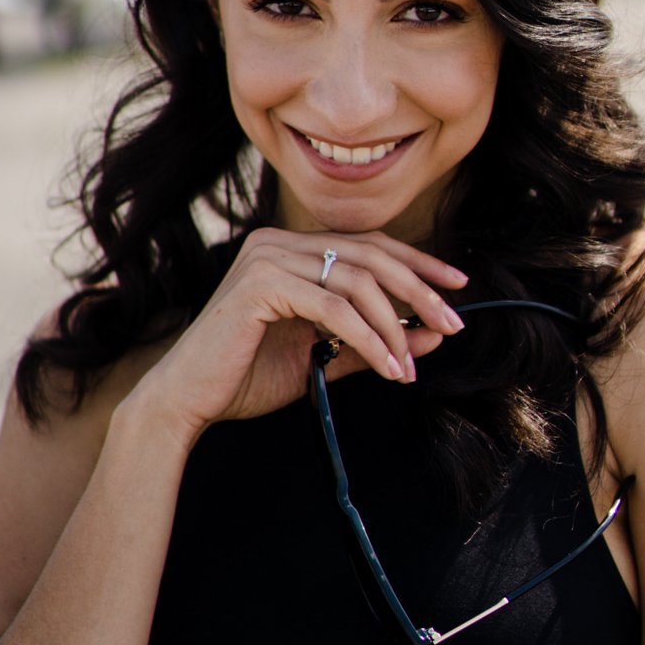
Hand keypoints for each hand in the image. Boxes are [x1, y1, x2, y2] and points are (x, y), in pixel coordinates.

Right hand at [126, 226, 469, 443]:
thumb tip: (433, 334)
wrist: (188, 401)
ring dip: (395, 324)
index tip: (456, 286)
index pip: (367, 246)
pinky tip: (389, 365)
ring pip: (356, 281)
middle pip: (369, 256)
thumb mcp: (323, 356)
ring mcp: (267, 258)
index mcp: (289, 250)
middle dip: (420, 290)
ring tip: (411, 364)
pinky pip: (333, 307)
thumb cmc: (247, 377)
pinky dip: (369, 337)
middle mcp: (277, 242)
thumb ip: (372, 341)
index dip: (417, 263)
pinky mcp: (261, 284)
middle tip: (453, 322)